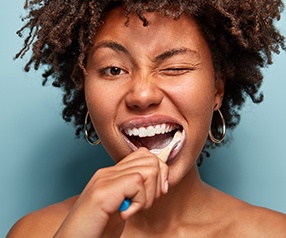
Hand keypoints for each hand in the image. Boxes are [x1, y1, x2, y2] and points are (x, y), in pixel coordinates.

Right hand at [54, 147, 168, 237]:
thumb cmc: (96, 230)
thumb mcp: (122, 207)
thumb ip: (134, 192)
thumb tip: (160, 183)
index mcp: (112, 175)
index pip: (144, 155)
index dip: (159, 172)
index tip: (156, 193)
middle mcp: (108, 172)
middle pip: (150, 159)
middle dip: (158, 183)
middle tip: (144, 203)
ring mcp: (104, 179)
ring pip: (148, 170)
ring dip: (148, 195)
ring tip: (133, 208)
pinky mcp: (103, 191)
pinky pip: (138, 183)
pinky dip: (139, 202)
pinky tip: (125, 214)